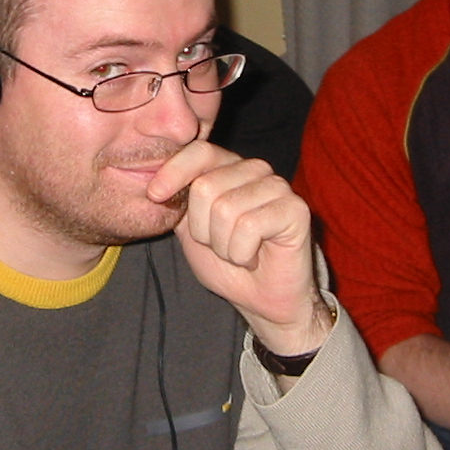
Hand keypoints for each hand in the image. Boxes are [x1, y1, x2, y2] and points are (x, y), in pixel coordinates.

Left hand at [146, 141, 330, 354]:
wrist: (260, 298)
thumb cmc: (226, 262)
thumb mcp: (189, 229)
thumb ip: (176, 201)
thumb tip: (155, 185)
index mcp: (229, 167)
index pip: (199, 151)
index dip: (173, 172)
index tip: (154, 196)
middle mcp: (255, 170)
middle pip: (205, 187)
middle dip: (203, 229)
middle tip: (221, 244)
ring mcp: (278, 187)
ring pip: (226, 209)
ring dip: (223, 245)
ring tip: (239, 251)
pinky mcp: (295, 209)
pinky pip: (250, 227)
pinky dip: (242, 253)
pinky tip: (254, 257)